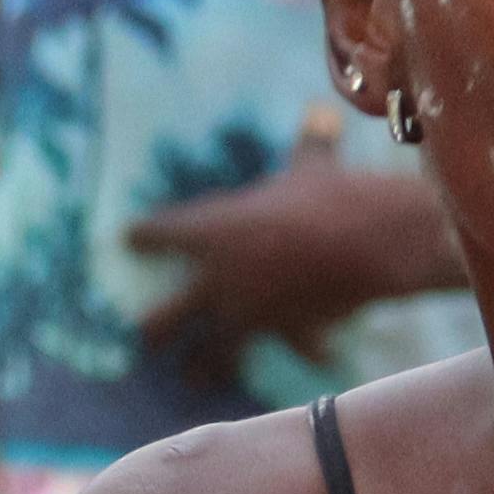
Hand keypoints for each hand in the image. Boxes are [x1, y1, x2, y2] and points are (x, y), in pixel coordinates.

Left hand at [125, 116, 451, 356]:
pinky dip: (307, 350)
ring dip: (201, 366)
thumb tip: (321, 116)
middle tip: (144, 338)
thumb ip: (309, 144)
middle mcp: (217, 279)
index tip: (129, 239)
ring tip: (191, 377)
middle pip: (166, 316)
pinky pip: (292, 348)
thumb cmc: (328, 194)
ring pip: (210, 352)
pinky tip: (314, 356)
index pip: (160, 233)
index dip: (143, 237)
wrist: (365, 240)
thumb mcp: (312, 164)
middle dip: (153, 330)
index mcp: (210, 229)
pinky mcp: (283, 334)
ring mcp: (246, 314)